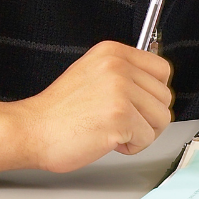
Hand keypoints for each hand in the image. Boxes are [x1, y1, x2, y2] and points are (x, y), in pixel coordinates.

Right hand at [13, 40, 173, 173]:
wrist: (34, 129)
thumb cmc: (59, 111)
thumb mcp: (92, 73)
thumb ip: (123, 73)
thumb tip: (153, 86)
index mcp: (111, 52)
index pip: (161, 68)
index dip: (153, 92)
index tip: (138, 102)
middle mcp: (118, 66)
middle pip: (164, 96)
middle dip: (147, 115)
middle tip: (121, 120)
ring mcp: (120, 90)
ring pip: (161, 118)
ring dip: (141, 132)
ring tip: (112, 129)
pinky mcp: (120, 116)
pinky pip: (147, 139)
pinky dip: (131, 147)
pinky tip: (107, 139)